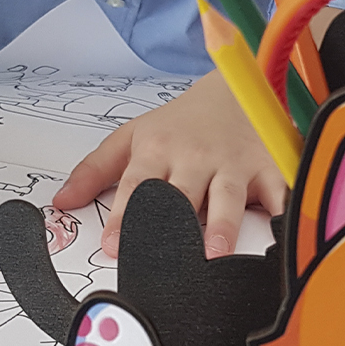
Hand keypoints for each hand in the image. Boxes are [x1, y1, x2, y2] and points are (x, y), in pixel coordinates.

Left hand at [52, 69, 286, 257]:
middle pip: (182, 194)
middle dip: (172, 225)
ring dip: (222, 226)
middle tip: (164, 258)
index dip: (125, 216)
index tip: (114, 245)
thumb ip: (95, 170)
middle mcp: (196, 156)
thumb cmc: (182, 122)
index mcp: (158, 149)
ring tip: (215, 254)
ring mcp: (234, 162)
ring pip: (227, 197)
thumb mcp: (133, 136)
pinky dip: (282, 212)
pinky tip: (282, 234)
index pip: (137, 186)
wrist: (235, 87)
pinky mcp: (268, 166)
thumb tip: (61, 202)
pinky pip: (278, 191)